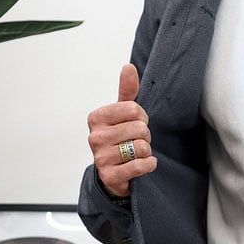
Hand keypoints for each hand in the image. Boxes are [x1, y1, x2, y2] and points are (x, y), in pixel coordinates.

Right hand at [87, 64, 157, 197]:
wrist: (113, 173)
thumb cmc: (119, 138)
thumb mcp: (122, 114)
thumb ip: (127, 92)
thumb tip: (128, 67)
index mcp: (96, 117)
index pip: (133, 109)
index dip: (142, 118)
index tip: (135, 124)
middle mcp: (94, 137)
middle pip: (139, 128)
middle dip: (145, 136)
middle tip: (136, 141)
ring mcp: (100, 158)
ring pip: (141, 147)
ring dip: (146, 151)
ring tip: (137, 153)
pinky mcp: (109, 176)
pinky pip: (140, 165)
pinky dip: (149, 164)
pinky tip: (143, 163)